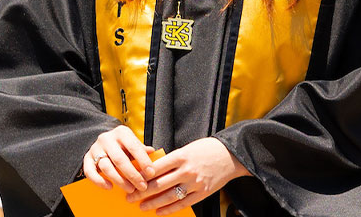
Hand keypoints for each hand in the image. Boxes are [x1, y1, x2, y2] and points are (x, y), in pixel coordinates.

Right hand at [80, 125, 156, 193]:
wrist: (104, 140)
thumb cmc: (124, 144)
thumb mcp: (133, 142)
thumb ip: (141, 149)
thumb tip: (152, 152)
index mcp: (121, 133)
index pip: (134, 147)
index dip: (143, 161)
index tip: (151, 173)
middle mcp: (107, 139)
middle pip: (120, 159)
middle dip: (132, 175)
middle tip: (142, 186)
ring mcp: (95, 148)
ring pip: (106, 167)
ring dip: (119, 180)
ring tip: (130, 189)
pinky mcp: (87, 158)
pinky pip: (90, 172)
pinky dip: (99, 181)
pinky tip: (110, 187)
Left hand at [133, 137, 247, 213]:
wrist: (231, 155)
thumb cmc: (206, 149)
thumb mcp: (186, 149)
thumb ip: (170, 160)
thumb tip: (151, 170)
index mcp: (180, 156)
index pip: (154, 168)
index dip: (140, 176)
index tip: (130, 181)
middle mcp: (186, 170)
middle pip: (158, 184)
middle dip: (141, 192)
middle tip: (130, 197)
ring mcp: (194, 183)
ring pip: (168, 196)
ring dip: (152, 203)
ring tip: (141, 206)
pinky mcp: (202, 193)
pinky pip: (182, 204)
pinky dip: (169, 209)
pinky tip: (159, 212)